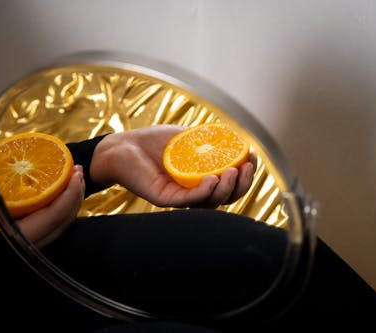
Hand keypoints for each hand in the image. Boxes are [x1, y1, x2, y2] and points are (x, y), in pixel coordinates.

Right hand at [16, 165, 84, 247]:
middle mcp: (32, 243)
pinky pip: (55, 225)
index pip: (56, 215)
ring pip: (63, 223)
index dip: (69, 195)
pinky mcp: (35, 243)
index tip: (75, 175)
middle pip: (65, 218)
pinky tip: (62, 195)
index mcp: (21, 235)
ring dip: (72, 199)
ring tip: (74, 178)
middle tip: (78, 171)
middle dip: (76, 193)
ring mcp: (35, 245)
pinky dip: (63, 208)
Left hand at [90, 125, 256, 207]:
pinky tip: (213, 180)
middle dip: (241, 185)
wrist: (123, 145)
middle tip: (246, 167)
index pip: (229, 184)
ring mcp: (180, 197)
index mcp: (201, 179)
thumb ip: (207, 140)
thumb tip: (233, 136)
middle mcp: (193, 192)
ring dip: (226, 189)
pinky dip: (204, 192)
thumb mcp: (186, 137)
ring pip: (210, 202)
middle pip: (225, 197)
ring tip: (233, 171)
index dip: (244, 175)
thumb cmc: (153, 142)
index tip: (252, 157)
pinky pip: (188, 201)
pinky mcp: (165, 199)